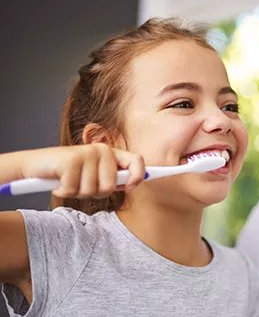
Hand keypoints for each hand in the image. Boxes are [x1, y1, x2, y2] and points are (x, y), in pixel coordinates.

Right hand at [21, 143, 144, 197]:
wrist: (35, 166)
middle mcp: (102, 150)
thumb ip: (113, 179)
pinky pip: (74, 190)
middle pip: (111, 186)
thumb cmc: (68, 174)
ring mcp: (87, 153)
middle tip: (81, 185)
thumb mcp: (94, 177)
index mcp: (111, 154)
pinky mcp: (72, 159)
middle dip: (95, 193)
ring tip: (69, 182)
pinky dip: (64, 191)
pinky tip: (58, 182)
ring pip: (92, 190)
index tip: (132, 186)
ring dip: (77, 193)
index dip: (139, 175)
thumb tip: (134, 183)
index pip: (136, 160)